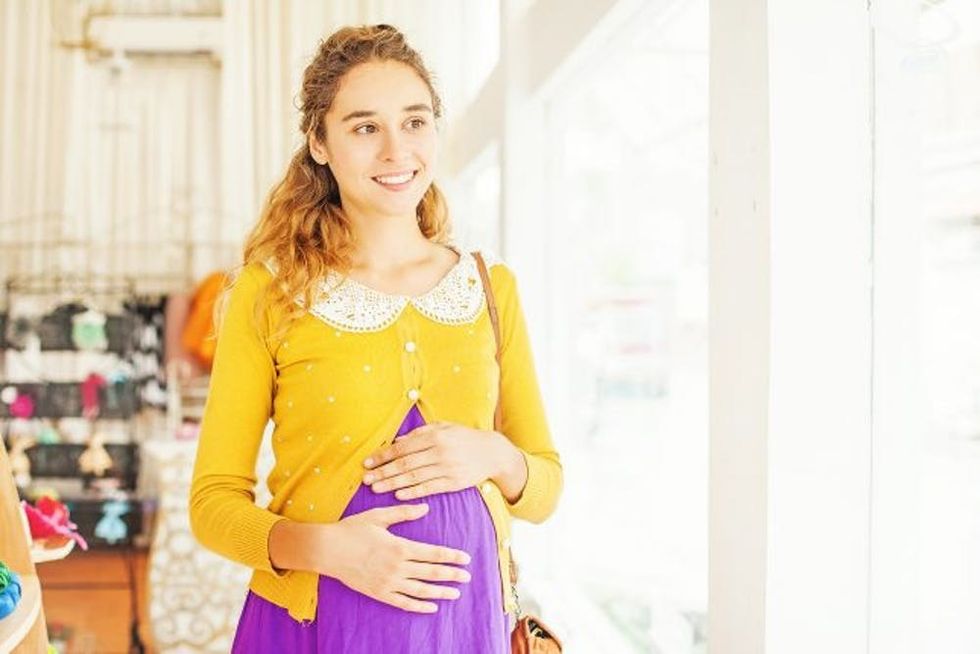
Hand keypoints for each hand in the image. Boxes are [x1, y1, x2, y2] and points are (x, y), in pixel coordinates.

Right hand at [319, 503, 472, 612]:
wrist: (326, 550)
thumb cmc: (352, 529)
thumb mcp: (379, 516)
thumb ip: (404, 512)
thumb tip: (426, 508)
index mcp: (399, 546)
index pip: (433, 553)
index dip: (452, 556)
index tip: (466, 558)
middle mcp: (396, 567)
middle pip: (431, 573)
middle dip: (452, 574)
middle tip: (468, 576)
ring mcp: (388, 582)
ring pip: (420, 591)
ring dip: (440, 592)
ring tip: (455, 593)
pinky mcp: (378, 593)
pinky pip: (403, 602)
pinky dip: (419, 606)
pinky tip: (431, 607)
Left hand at [361, 422, 502, 499]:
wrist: (493, 452)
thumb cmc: (464, 438)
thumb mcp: (444, 427)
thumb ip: (420, 433)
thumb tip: (397, 441)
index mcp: (435, 436)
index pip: (402, 447)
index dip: (383, 455)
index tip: (368, 462)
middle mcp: (439, 452)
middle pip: (405, 464)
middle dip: (383, 472)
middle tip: (366, 479)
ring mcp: (447, 469)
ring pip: (414, 478)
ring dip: (392, 484)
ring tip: (376, 488)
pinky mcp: (454, 483)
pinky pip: (429, 489)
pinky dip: (412, 492)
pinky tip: (398, 495)